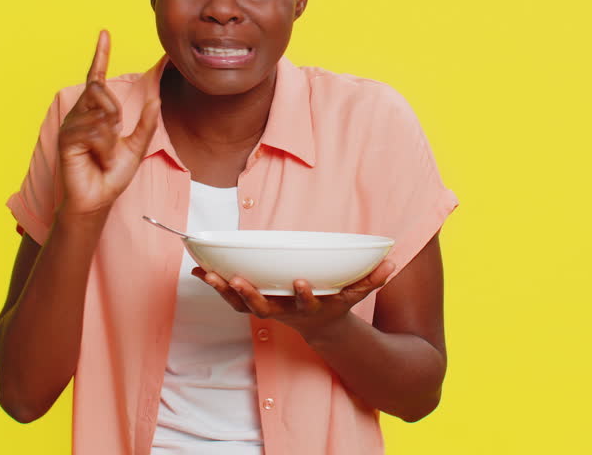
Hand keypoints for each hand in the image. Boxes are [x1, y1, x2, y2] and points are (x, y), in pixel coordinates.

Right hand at [57, 30, 159, 223]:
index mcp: (95, 112)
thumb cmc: (112, 174)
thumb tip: (158, 98)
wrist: (98, 199)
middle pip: (101, 92)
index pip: (97, 78)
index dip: (101, 55)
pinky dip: (104, 147)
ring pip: (101, 114)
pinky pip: (94, 131)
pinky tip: (98, 159)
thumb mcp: (138, 146)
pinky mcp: (66, 140)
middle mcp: (80, 114)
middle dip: (114, 113)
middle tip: (114, 137)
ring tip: (104, 156)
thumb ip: (148, 122)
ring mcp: (71, 126)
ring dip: (111, 139)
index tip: (105, 33)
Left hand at [191, 260, 396, 341]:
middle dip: (250, 294)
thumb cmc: (336, 304)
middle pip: (264, 307)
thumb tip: (393, 263)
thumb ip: (373, 279)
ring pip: (241, 305)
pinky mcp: (253, 305)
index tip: (300, 281)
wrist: (320, 329)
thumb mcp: (356, 294)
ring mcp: (267, 310)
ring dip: (223, 290)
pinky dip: (215, 285)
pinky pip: (230, 298)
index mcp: (309, 308)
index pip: (305, 302)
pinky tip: (199, 269)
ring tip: (207, 273)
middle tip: (237, 279)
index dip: (302, 294)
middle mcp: (285, 312)